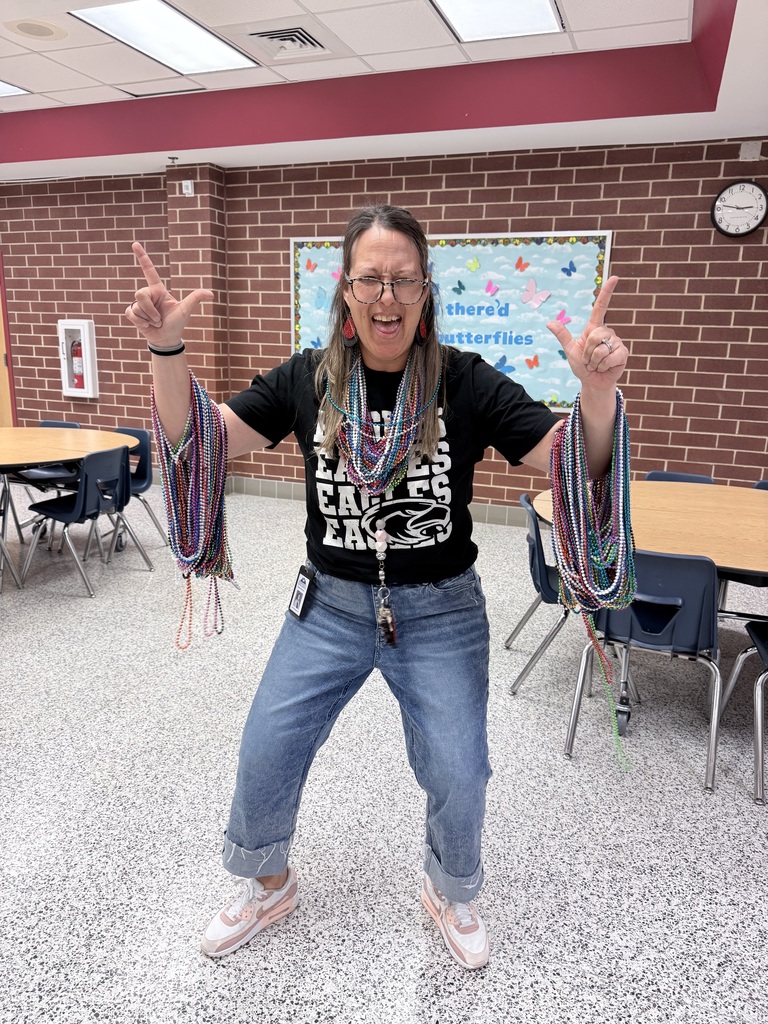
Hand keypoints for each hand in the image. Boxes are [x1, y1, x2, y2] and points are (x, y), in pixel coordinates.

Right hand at [125, 242, 213, 347]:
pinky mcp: (133, 314)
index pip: (149, 271)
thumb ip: (195, 298)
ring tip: (155, 323)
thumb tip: (212, 294)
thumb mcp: (186, 310)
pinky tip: (146, 326)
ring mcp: (139, 304)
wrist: (167, 339)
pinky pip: (130, 313)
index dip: (142, 257)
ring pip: (136, 306)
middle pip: (140, 293)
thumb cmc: (177, 324)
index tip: (135, 243)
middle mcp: (148, 294)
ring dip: (147, 318)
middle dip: (150, 310)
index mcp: (159, 290)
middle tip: (159, 319)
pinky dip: (139, 322)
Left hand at [546, 275, 627, 391]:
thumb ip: (563, 335)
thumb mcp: (570, 350)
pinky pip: (609, 357)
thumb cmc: (582, 366)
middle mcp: (607, 333)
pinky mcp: (623, 353)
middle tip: (588, 359)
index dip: (607, 292)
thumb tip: (549, 322)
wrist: (593, 382)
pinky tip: (605, 368)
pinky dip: (602, 366)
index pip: (601, 307)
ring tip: (596, 364)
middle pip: (595, 335)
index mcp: (594, 329)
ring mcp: (616, 342)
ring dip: (594, 361)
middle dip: (587, 352)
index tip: (614, 277)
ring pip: (601, 349)